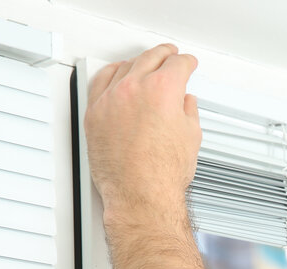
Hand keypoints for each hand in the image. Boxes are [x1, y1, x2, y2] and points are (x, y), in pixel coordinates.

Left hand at [84, 44, 201, 219]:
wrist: (140, 195)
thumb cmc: (163, 174)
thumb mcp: (191, 136)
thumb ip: (188, 112)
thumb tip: (186, 104)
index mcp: (162, 89)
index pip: (178, 65)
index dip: (187, 63)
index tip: (188, 64)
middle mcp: (134, 89)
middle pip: (150, 59)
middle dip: (165, 55)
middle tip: (171, 56)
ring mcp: (111, 100)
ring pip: (125, 67)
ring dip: (139, 62)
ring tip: (146, 63)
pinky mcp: (95, 114)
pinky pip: (100, 82)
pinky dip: (111, 74)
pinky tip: (116, 73)